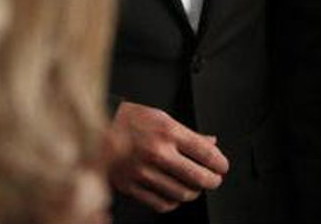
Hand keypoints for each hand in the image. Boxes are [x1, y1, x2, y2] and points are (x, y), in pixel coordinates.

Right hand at [106, 102, 228, 212]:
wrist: (98, 127)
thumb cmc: (130, 120)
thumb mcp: (162, 117)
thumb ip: (188, 133)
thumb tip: (211, 143)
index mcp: (167, 132)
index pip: (206, 153)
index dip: (220, 163)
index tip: (222, 166)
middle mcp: (157, 152)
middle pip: (198, 177)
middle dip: (212, 181)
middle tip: (214, 179)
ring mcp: (144, 171)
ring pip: (182, 193)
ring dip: (194, 192)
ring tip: (194, 187)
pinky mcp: (132, 186)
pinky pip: (161, 203)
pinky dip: (173, 202)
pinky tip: (174, 194)